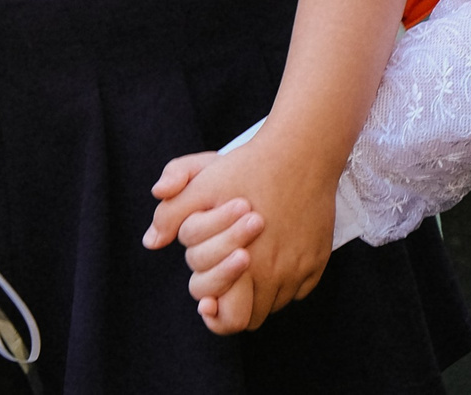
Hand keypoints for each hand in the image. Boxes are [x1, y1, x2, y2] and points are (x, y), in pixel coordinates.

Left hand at [146, 133, 336, 333]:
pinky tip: (274, 255)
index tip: (209, 300)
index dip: (215, 312)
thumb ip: (171, 216)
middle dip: (236, 303)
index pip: (229, 318)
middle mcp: (276, 274)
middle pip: (253, 317)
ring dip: (260, 292)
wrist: (300, 150)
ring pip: (276, 303)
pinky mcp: (319, 258)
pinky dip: (286, 280)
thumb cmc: (247, 167)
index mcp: (244, 265)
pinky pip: (300, 287)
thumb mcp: (200, 186)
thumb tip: (151, 242)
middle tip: (227, 283)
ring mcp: (301, 267)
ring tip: (249, 265)